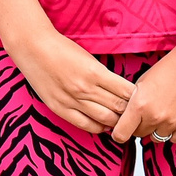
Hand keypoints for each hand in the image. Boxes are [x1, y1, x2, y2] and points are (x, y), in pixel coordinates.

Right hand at [10, 32, 135, 135]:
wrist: (33, 47)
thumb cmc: (61, 48)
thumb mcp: (89, 58)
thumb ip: (105, 75)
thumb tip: (122, 90)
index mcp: (95, 72)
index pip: (126, 92)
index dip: (138, 98)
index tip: (143, 99)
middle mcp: (85, 88)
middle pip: (119, 108)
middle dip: (131, 113)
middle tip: (138, 114)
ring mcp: (72, 100)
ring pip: (105, 120)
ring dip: (117, 122)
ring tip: (123, 121)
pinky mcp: (60, 108)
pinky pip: (85, 125)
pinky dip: (99, 127)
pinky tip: (104, 124)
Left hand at [112, 49, 175, 144]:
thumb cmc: (168, 68)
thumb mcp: (142, 82)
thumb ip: (134, 102)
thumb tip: (126, 117)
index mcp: (139, 104)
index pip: (121, 133)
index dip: (119, 133)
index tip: (121, 131)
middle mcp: (154, 116)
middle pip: (139, 134)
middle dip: (139, 126)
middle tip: (145, 114)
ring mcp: (172, 122)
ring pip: (156, 138)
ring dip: (156, 129)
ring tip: (161, 114)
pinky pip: (174, 139)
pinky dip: (172, 132)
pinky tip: (173, 119)